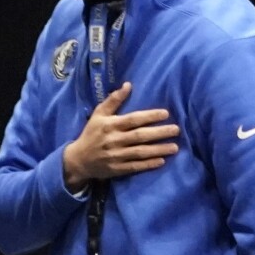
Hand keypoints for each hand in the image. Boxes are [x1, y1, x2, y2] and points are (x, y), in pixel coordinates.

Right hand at [62, 82, 179, 190]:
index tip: (166, 113)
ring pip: (140, 152)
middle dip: (159, 133)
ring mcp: (116, 156)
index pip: (133, 119)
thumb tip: (129, 85)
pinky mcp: (117, 169)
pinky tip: (162, 161)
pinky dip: (148, 164)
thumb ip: (114, 100)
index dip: (150, 116)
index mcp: (110, 125)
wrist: (78, 159)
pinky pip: (135, 166)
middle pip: (140, 136)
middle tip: (176, 129)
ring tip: (175, 147)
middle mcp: (114, 140)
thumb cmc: (91, 133)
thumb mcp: (99, 114)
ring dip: (158, 149)